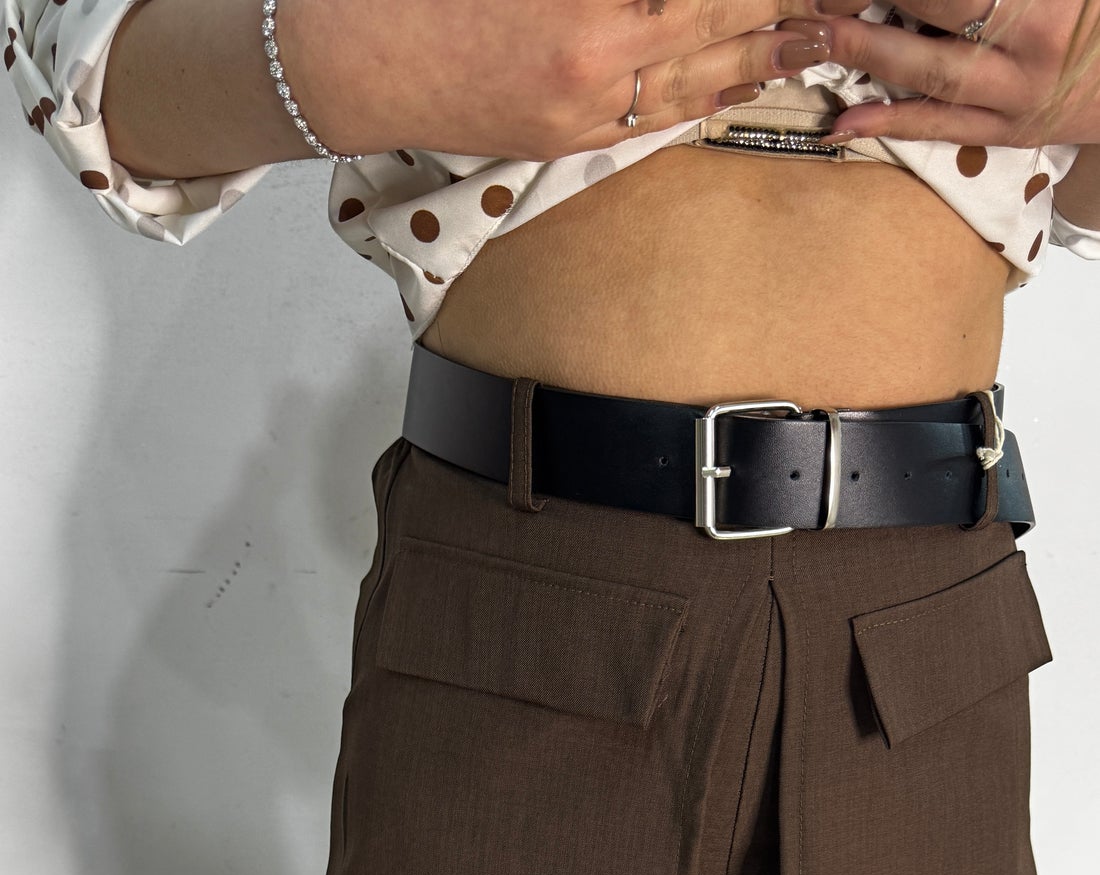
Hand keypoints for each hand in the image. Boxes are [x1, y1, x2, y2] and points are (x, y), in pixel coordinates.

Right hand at [278, 0, 869, 162]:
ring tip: (819, 32)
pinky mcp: (570, 135)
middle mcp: (598, 45)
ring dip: (766, 47)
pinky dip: (711, 89)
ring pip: (701, 69)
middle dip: (775, 1)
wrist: (350, 59)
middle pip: (716, 11)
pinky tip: (748, 75)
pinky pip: (659, 113)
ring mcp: (587, 100)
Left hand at [814, 0, 1099, 146]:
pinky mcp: (1011, 133)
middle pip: (940, 9)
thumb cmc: (1094, 13)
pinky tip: (845, 121)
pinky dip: (892, 123)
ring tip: (816, 38)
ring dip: (869, 54)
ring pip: (933, 74)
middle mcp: (1031, 46)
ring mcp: (1019, 95)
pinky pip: (944, 128)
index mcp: (1043, 0)